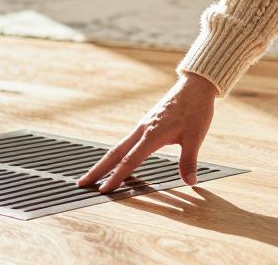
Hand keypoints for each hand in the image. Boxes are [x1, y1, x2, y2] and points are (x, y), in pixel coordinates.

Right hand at [78, 72, 217, 192]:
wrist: (194, 86)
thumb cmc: (195, 110)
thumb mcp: (195, 137)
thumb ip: (188, 161)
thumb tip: (190, 182)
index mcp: (152, 135)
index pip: (130, 161)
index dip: (116, 177)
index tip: (103, 190)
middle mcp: (142, 130)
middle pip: (114, 153)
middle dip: (98, 169)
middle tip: (82, 183)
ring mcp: (142, 126)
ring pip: (119, 146)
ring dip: (105, 161)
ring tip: (94, 174)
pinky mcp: (146, 123)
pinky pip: (127, 141)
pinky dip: (118, 153)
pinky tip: (117, 158)